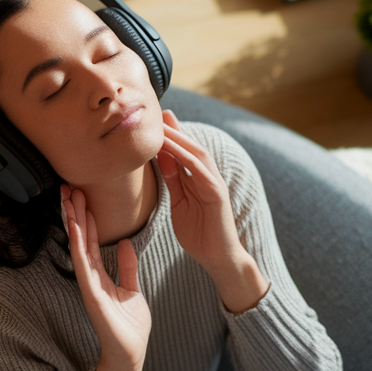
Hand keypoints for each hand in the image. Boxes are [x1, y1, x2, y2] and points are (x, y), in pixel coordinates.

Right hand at [61, 184, 150, 370]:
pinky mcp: (91, 295)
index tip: (82, 193)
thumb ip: (127, 267)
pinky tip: (76, 228)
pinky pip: (84, 266)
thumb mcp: (132, 289)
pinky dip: (79, 246)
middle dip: (74, 212)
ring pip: (78, 246)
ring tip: (68, 198)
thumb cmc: (130, 326)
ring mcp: (88, 285)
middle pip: (80, 238)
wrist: (130, 353)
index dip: (86, 217)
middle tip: (68, 185)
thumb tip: (125, 243)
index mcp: (100, 275)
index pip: (91, 240)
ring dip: (73, 222)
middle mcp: (90, 277)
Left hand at [156, 110, 244, 269]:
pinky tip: (175, 149)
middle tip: (158, 112)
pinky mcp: (217, 195)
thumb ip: (174, 179)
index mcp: (198, 179)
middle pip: (191, 146)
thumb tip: (160, 156)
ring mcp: (215, 184)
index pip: (182, 152)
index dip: (170, 135)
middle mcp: (208, 177)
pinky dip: (188, 159)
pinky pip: (201, 172)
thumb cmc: (198, 233)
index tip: (153, 121)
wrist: (218, 258)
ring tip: (162, 126)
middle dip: (175, 130)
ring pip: (197, 154)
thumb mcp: (180, 202)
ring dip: (180, 139)